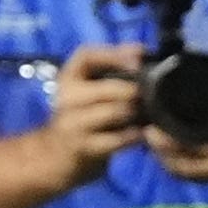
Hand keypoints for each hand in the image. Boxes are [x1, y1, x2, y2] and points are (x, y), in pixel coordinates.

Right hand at [42, 44, 145, 184]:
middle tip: (151, 94)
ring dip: (137, 113)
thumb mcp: (89, 91)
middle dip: (134, 91)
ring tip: (150, 113)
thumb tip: (143, 53)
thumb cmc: (82, 117)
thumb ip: (111, 73)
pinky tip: (142, 134)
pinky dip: (135, 136)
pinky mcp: (83, 147)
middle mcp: (67, 98)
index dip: (114, 54)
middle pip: (108, 88)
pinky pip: (118, 139)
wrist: (56, 155)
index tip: (140, 56)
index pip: (85, 56)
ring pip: (115, 112)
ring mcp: (73, 124)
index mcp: (69, 79)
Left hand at [145, 52, 207, 185]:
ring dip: (165, 161)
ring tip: (151, 142)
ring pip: (185, 174)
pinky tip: (162, 154)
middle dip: (163, 152)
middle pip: (186, 165)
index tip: (155, 127)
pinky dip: (173, 168)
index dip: (173, 142)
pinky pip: (189, 177)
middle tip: (148, 133)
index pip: (199, 148)